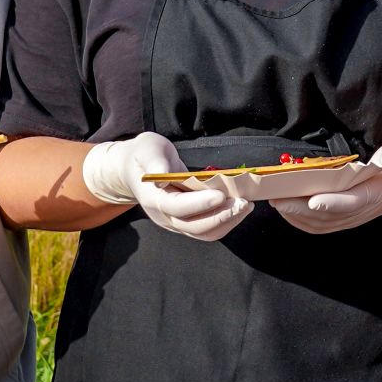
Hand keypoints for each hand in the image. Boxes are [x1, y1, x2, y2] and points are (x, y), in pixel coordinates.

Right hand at [82, 132, 252, 241]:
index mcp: (153, 199)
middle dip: (221, 216)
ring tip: (245, 206)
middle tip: (243, 203)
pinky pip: (207, 229)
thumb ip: (155, 160)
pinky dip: (225, 221)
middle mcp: (164, 216)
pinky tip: (238, 208)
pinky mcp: (186, 223)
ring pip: (204, 233)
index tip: (221, 195)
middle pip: (194, 227)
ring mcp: (175, 223)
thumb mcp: (147, 149)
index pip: (177, 207)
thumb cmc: (144, 155)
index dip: (200, 204)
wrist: (136, 170)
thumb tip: (161, 175)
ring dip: (227, 222)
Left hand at [274, 142, 381, 233]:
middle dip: (300, 209)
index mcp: (373, 195)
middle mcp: (359, 212)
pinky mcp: (341, 220)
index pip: (351, 203)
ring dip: (295, 215)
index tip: (312, 201)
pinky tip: (285, 209)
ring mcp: (349, 219)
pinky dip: (299, 220)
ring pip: (319, 223)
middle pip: (327, 216)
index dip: (332, 203)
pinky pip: (317, 225)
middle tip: (277, 197)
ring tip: (276, 201)